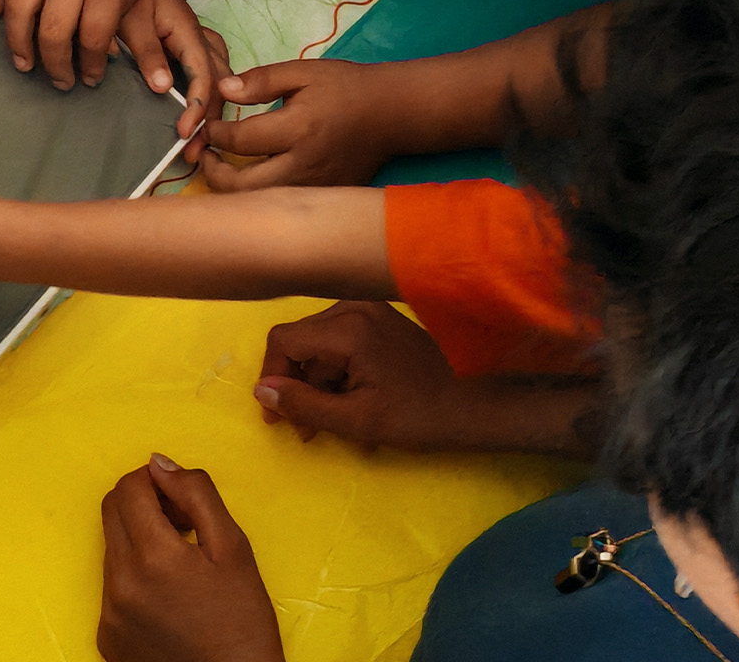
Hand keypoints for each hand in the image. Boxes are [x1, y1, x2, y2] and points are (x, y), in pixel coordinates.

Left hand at [97, 457, 282, 661]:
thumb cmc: (242, 623)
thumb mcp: (233, 548)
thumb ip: (195, 494)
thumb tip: (160, 464)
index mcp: (152, 557)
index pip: (128, 488)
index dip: (154, 480)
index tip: (179, 498)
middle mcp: (121, 585)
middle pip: (112, 512)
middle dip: (143, 504)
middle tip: (181, 523)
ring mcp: (110, 614)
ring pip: (113, 548)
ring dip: (140, 540)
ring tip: (180, 564)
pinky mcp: (108, 637)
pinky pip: (112, 586)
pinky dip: (135, 577)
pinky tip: (168, 596)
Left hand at [115, 0, 232, 153]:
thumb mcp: (130, 19)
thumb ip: (147, 52)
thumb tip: (164, 88)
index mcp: (187, 30)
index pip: (204, 74)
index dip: (198, 106)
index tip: (184, 133)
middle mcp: (199, 37)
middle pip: (219, 81)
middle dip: (211, 119)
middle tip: (194, 153)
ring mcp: (197, 40)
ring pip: (219, 77)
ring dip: (212, 109)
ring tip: (198, 140)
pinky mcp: (188, 44)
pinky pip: (209, 71)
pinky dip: (206, 95)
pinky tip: (194, 113)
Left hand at [201, 59, 394, 191]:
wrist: (390, 113)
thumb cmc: (344, 87)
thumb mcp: (303, 72)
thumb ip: (261, 80)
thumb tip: (222, 89)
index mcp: (298, 128)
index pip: (240, 140)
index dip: (215, 133)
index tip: (208, 125)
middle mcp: (305, 164)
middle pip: (243, 186)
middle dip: (214, 174)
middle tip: (206, 156)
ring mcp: (316, 188)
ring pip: (260, 204)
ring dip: (234, 190)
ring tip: (223, 169)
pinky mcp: (324, 199)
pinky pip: (282, 206)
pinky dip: (260, 197)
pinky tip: (252, 179)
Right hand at [255, 301, 466, 449]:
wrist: (477, 403)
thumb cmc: (420, 415)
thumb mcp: (357, 420)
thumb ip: (305, 405)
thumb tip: (261, 391)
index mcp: (347, 327)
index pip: (284, 340)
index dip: (273, 377)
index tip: (279, 417)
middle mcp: (353, 306)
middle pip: (302, 342)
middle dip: (299, 387)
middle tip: (307, 431)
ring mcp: (369, 310)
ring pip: (320, 345)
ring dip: (320, 385)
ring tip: (337, 426)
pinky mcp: (380, 319)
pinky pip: (342, 343)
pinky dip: (339, 374)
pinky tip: (355, 406)